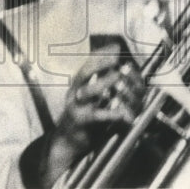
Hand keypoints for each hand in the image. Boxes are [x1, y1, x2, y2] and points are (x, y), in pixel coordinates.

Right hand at [43, 43, 144, 180]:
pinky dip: (110, 113)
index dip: (101, 54)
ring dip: (104, 82)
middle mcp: (74, 92)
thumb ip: (100, 84)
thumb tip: (120, 70)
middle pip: (84, 72)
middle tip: (117, 58)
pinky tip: (122, 112)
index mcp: (78, 84)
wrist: (67, 142)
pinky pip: (95, 115)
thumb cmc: (83, 117)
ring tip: (118, 77)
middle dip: (100, 63)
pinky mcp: (80, 122)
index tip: (116, 47)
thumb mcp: (89, 98)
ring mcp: (75, 107)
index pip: (87, 64)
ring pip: (88, 92)